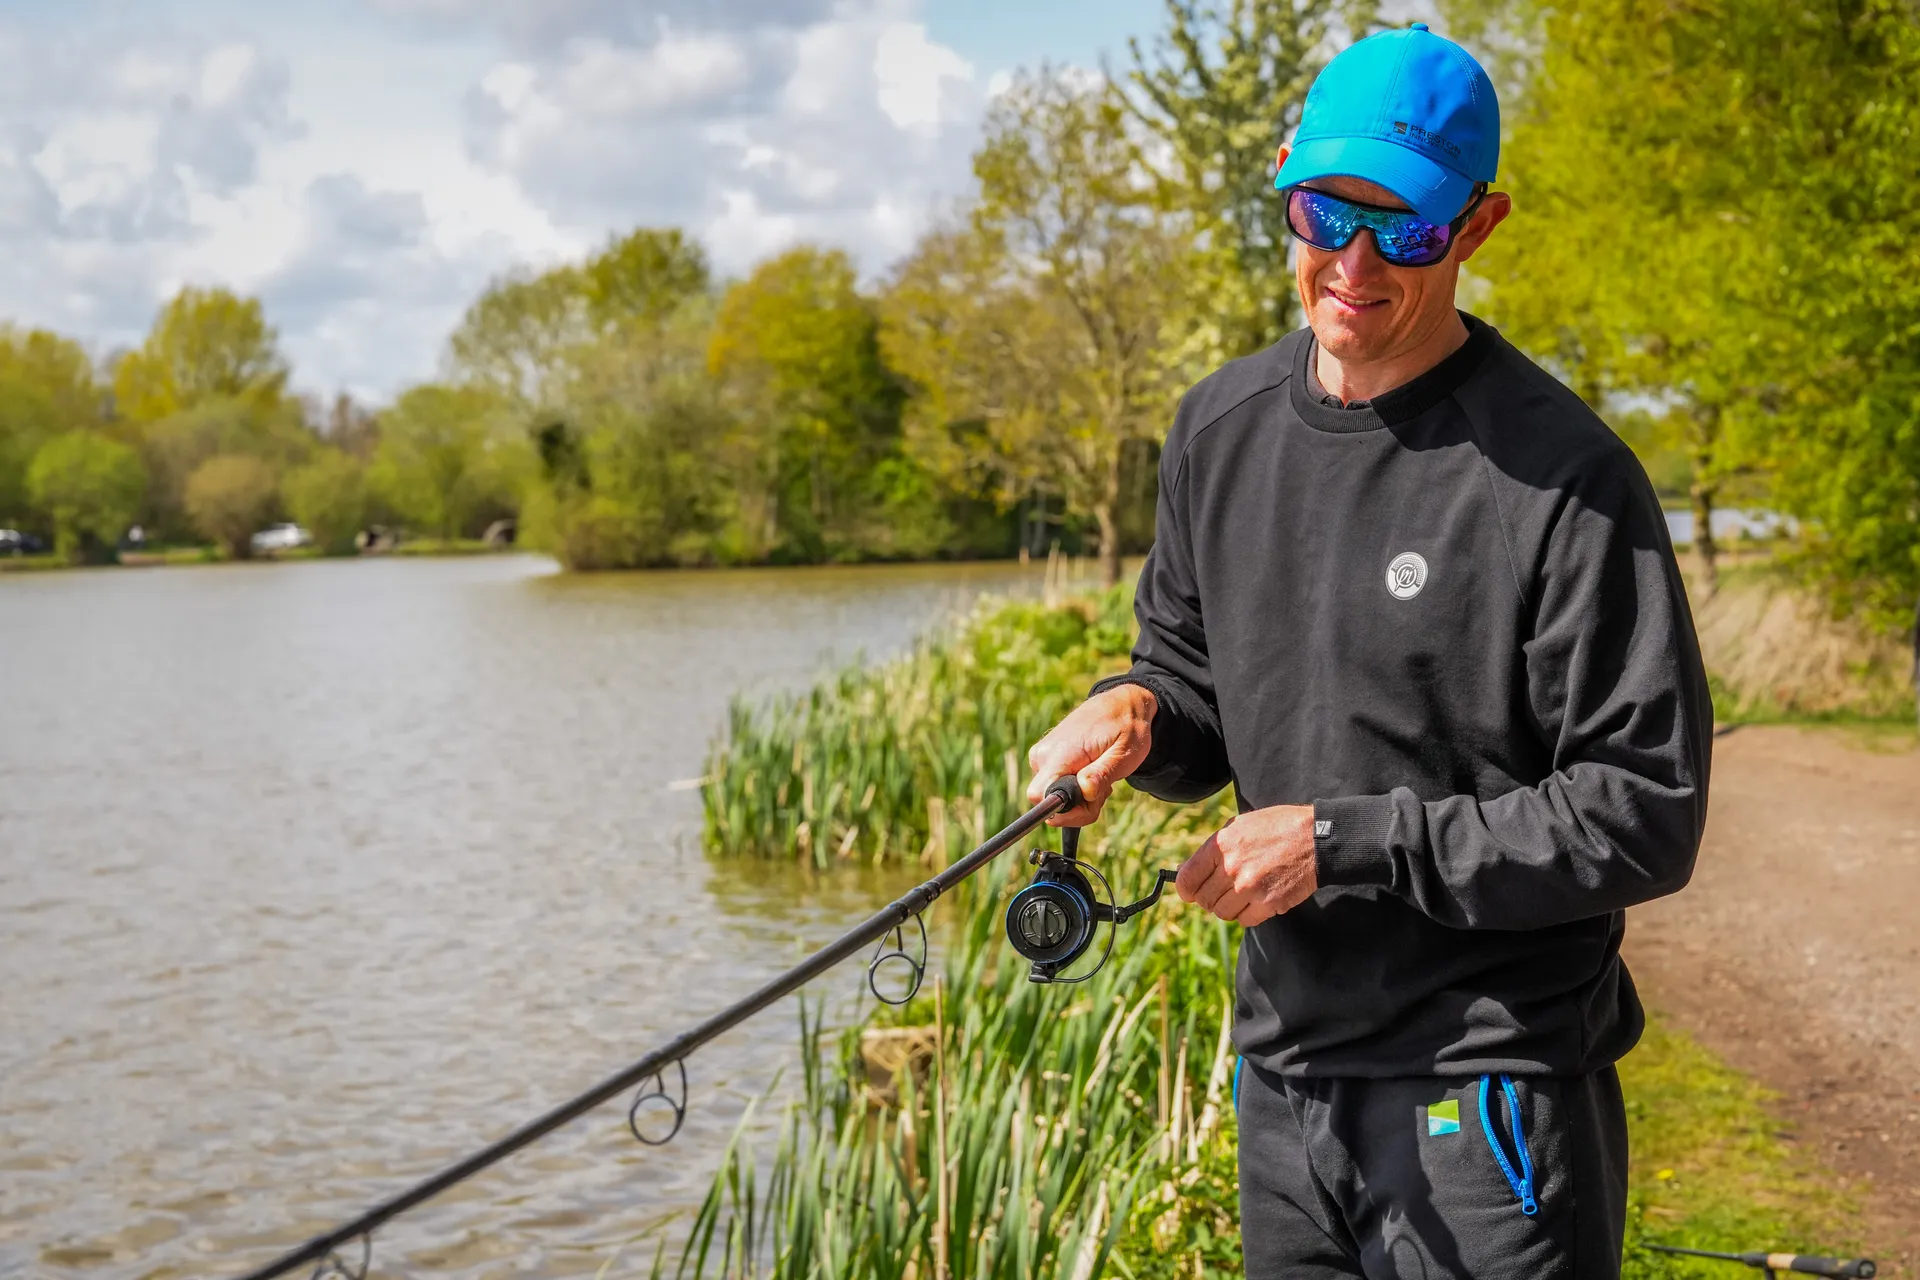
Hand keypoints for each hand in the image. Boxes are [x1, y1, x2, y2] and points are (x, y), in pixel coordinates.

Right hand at [1025, 684, 1157, 824]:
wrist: (1121, 704)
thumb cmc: (1126, 728)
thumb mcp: (1124, 754)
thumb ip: (1102, 774)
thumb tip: (1083, 790)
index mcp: (1061, 752)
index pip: (1040, 796)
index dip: (1065, 810)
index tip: (1091, 802)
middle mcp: (1044, 754)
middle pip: (1048, 802)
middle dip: (1077, 806)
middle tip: (1103, 789)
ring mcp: (1042, 756)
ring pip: (1053, 796)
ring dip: (1080, 797)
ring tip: (1101, 776)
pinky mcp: (1045, 758)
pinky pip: (1054, 786)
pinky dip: (1075, 788)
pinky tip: (1091, 774)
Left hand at [1176, 805, 1318, 926]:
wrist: (1315, 839)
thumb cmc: (1276, 829)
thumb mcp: (1239, 827)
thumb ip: (1211, 850)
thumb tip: (1185, 871)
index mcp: (1221, 846)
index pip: (1187, 879)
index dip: (1186, 889)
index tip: (1190, 893)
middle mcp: (1232, 868)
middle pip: (1204, 900)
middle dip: (1210, 898)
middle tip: (1222, 891)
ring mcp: (1249, 888)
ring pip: (1222, 913)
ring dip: (1229, 907)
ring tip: (1243, 893)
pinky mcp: (1268, 903)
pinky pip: (1244, 920)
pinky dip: (1247, 914)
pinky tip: (1257, 899)